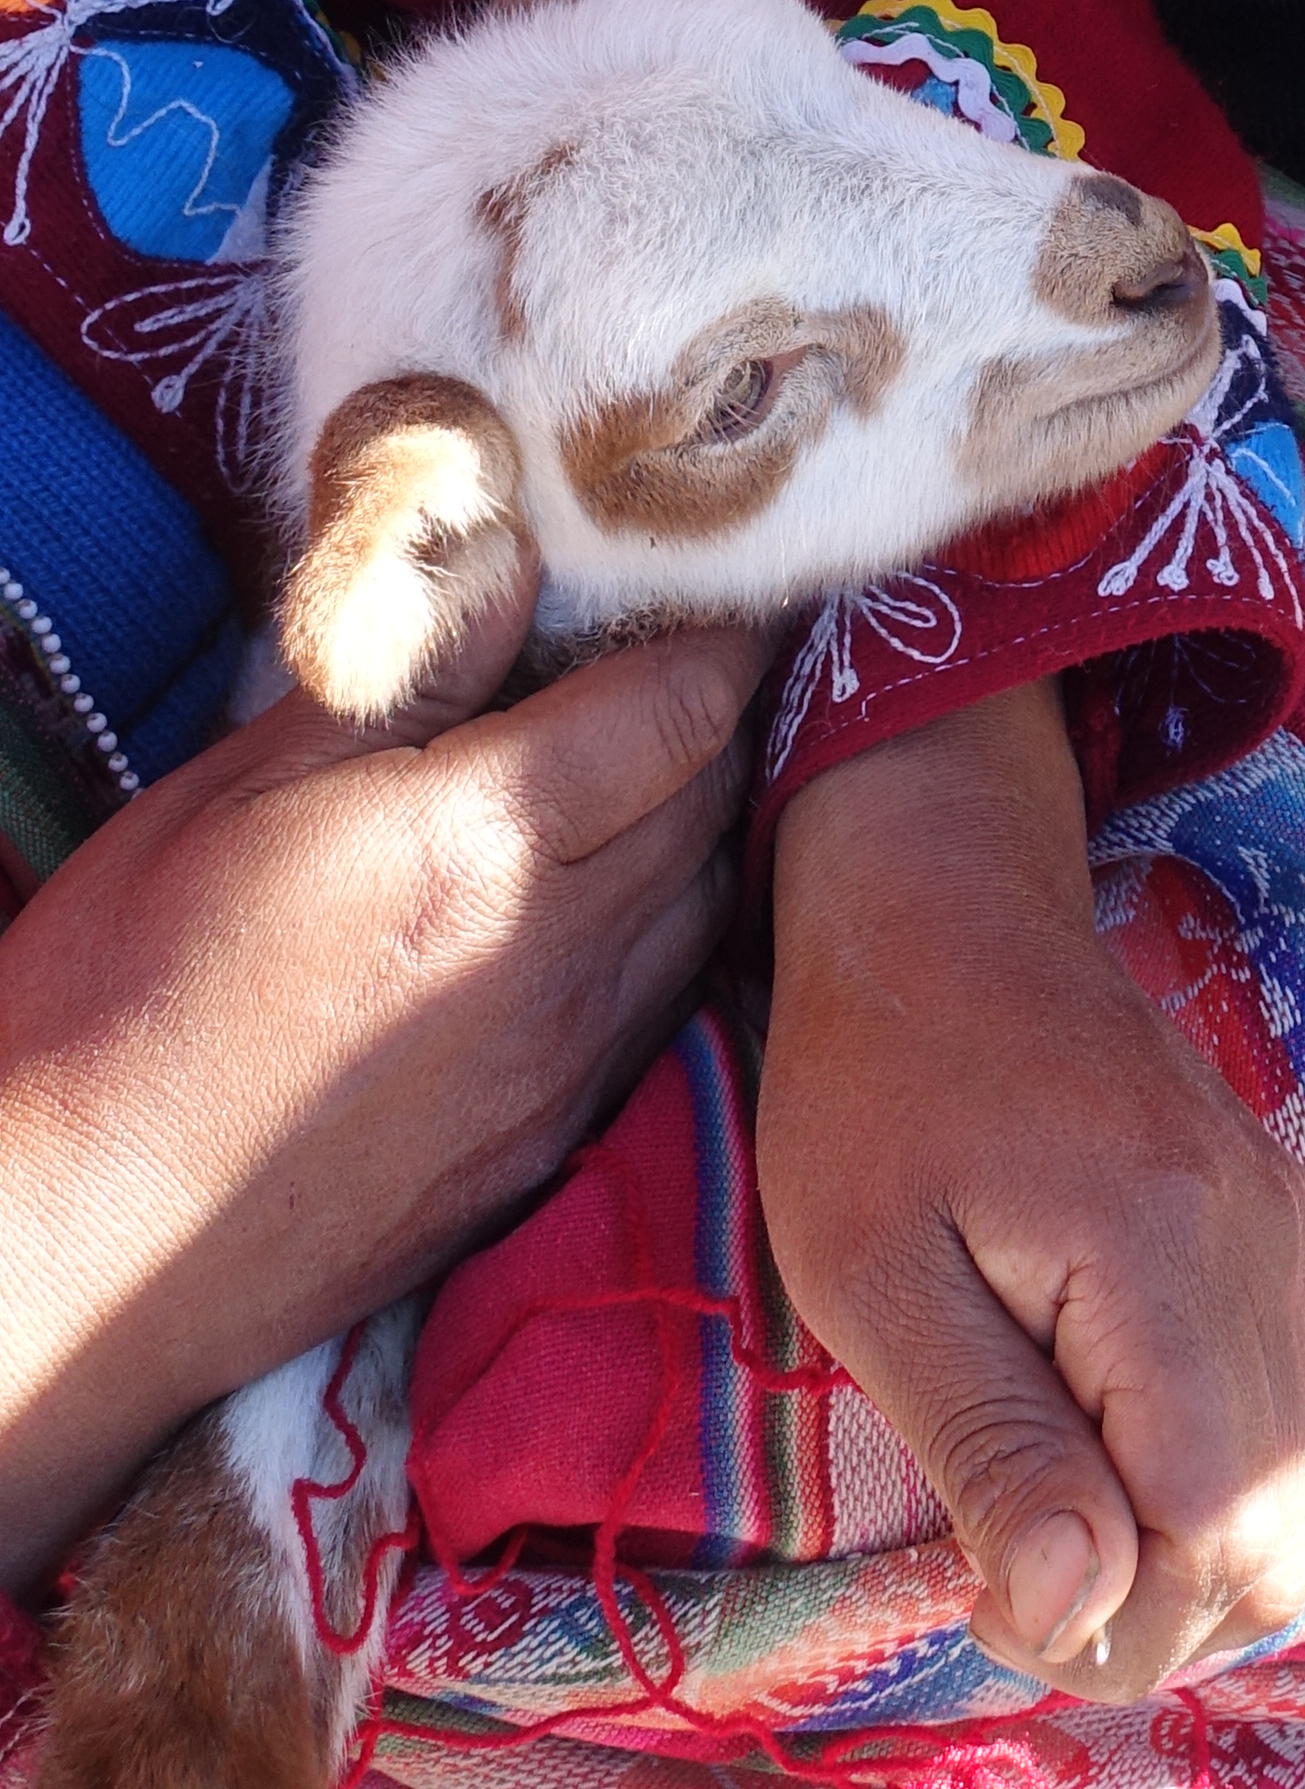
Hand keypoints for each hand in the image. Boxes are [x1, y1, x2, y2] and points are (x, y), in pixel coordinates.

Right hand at [0, 592, 763, 1584]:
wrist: (66, 1249)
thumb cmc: (116, 997)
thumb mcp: (231, 791)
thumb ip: (400, 673)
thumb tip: (508, 563)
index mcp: (483, 841)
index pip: (686, 705)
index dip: (725, 631)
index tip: (731, 585)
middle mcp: (555, 956)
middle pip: (717, 801)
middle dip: (719, 718)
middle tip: (689, 658)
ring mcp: (559, 1069)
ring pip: (703, 910)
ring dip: (700, 830)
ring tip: (650, 775)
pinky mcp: (538, 1152)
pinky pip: (656, 1013)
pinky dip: (661, 939)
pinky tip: (600, 912)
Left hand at [762, 678, 1304, 1697]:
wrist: (946, 893)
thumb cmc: (874, 1076)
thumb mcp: (874, 1273)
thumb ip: (989, 1444)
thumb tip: (1077, 1612)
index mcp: (1169, 1250)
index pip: (1210, 1538)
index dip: (1103, 1623)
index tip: (972, 1594)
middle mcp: (1267, 1242)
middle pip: (1267, 1539)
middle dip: (1137, 1609)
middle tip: (992, 1565)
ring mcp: (1288, 1228)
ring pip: (1282, 1492)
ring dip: (1163, 1551)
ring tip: (1024, 1496)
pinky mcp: (1279, 1226)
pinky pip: (1272, 1417)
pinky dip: (1189, 1477)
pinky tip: (1077, 1436)